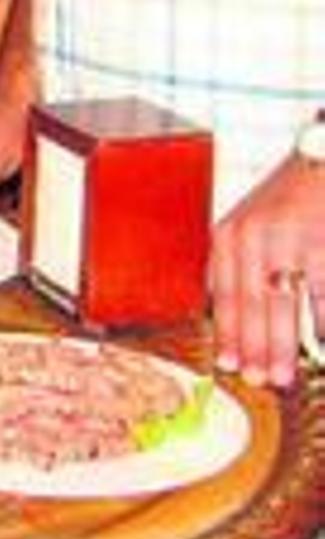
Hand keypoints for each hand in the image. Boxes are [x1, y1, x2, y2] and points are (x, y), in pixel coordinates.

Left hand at [211, 154, 324, 387]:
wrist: (322, 157)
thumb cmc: (289, 197)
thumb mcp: (250, 224)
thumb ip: (237, 263)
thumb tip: (225, 314)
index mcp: (229, 235)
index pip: (223, 292)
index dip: (226, 331)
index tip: (227, 364)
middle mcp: (251, 236)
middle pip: (249, 304)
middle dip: (253, 347)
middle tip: (258, 381)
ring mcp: (287, 239)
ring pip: (281, 305)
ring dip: (282, 346)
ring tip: (282, 376)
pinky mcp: (320, 243)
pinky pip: (319, 295)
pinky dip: (320, 326)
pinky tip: (321, 346)